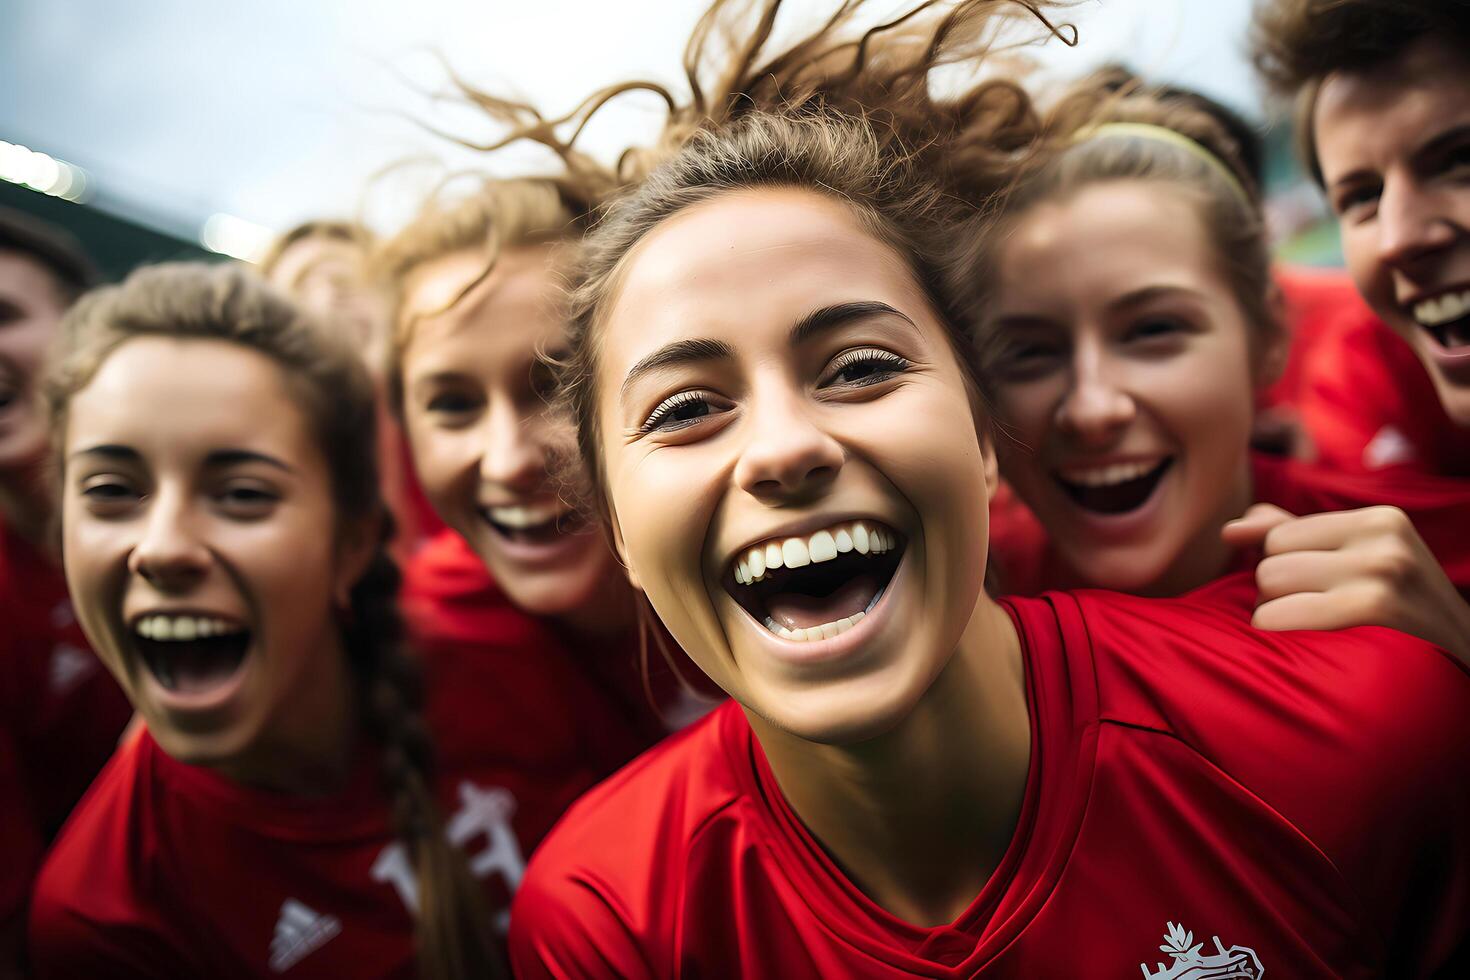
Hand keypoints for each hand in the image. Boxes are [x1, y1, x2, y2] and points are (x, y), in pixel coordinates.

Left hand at [1222, 503, 1469, 666]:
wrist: (1463, 656)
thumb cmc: (1395, 610)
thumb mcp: (1353, 563)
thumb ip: (1291, 535)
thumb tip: (1231, 529)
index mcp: (1379, 519)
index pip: (1277, 535)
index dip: (1285, 569)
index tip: (1320, 592)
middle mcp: (1383, 537)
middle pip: (1271, 559)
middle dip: (1277, 591)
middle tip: (1318, 615)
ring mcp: (1381, 569)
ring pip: (1269, 583)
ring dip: (1275, 612)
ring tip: (1315, 626)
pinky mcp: (1374, 606)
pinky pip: (1279, 614)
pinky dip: (1276, 628)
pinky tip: (1302, 640)